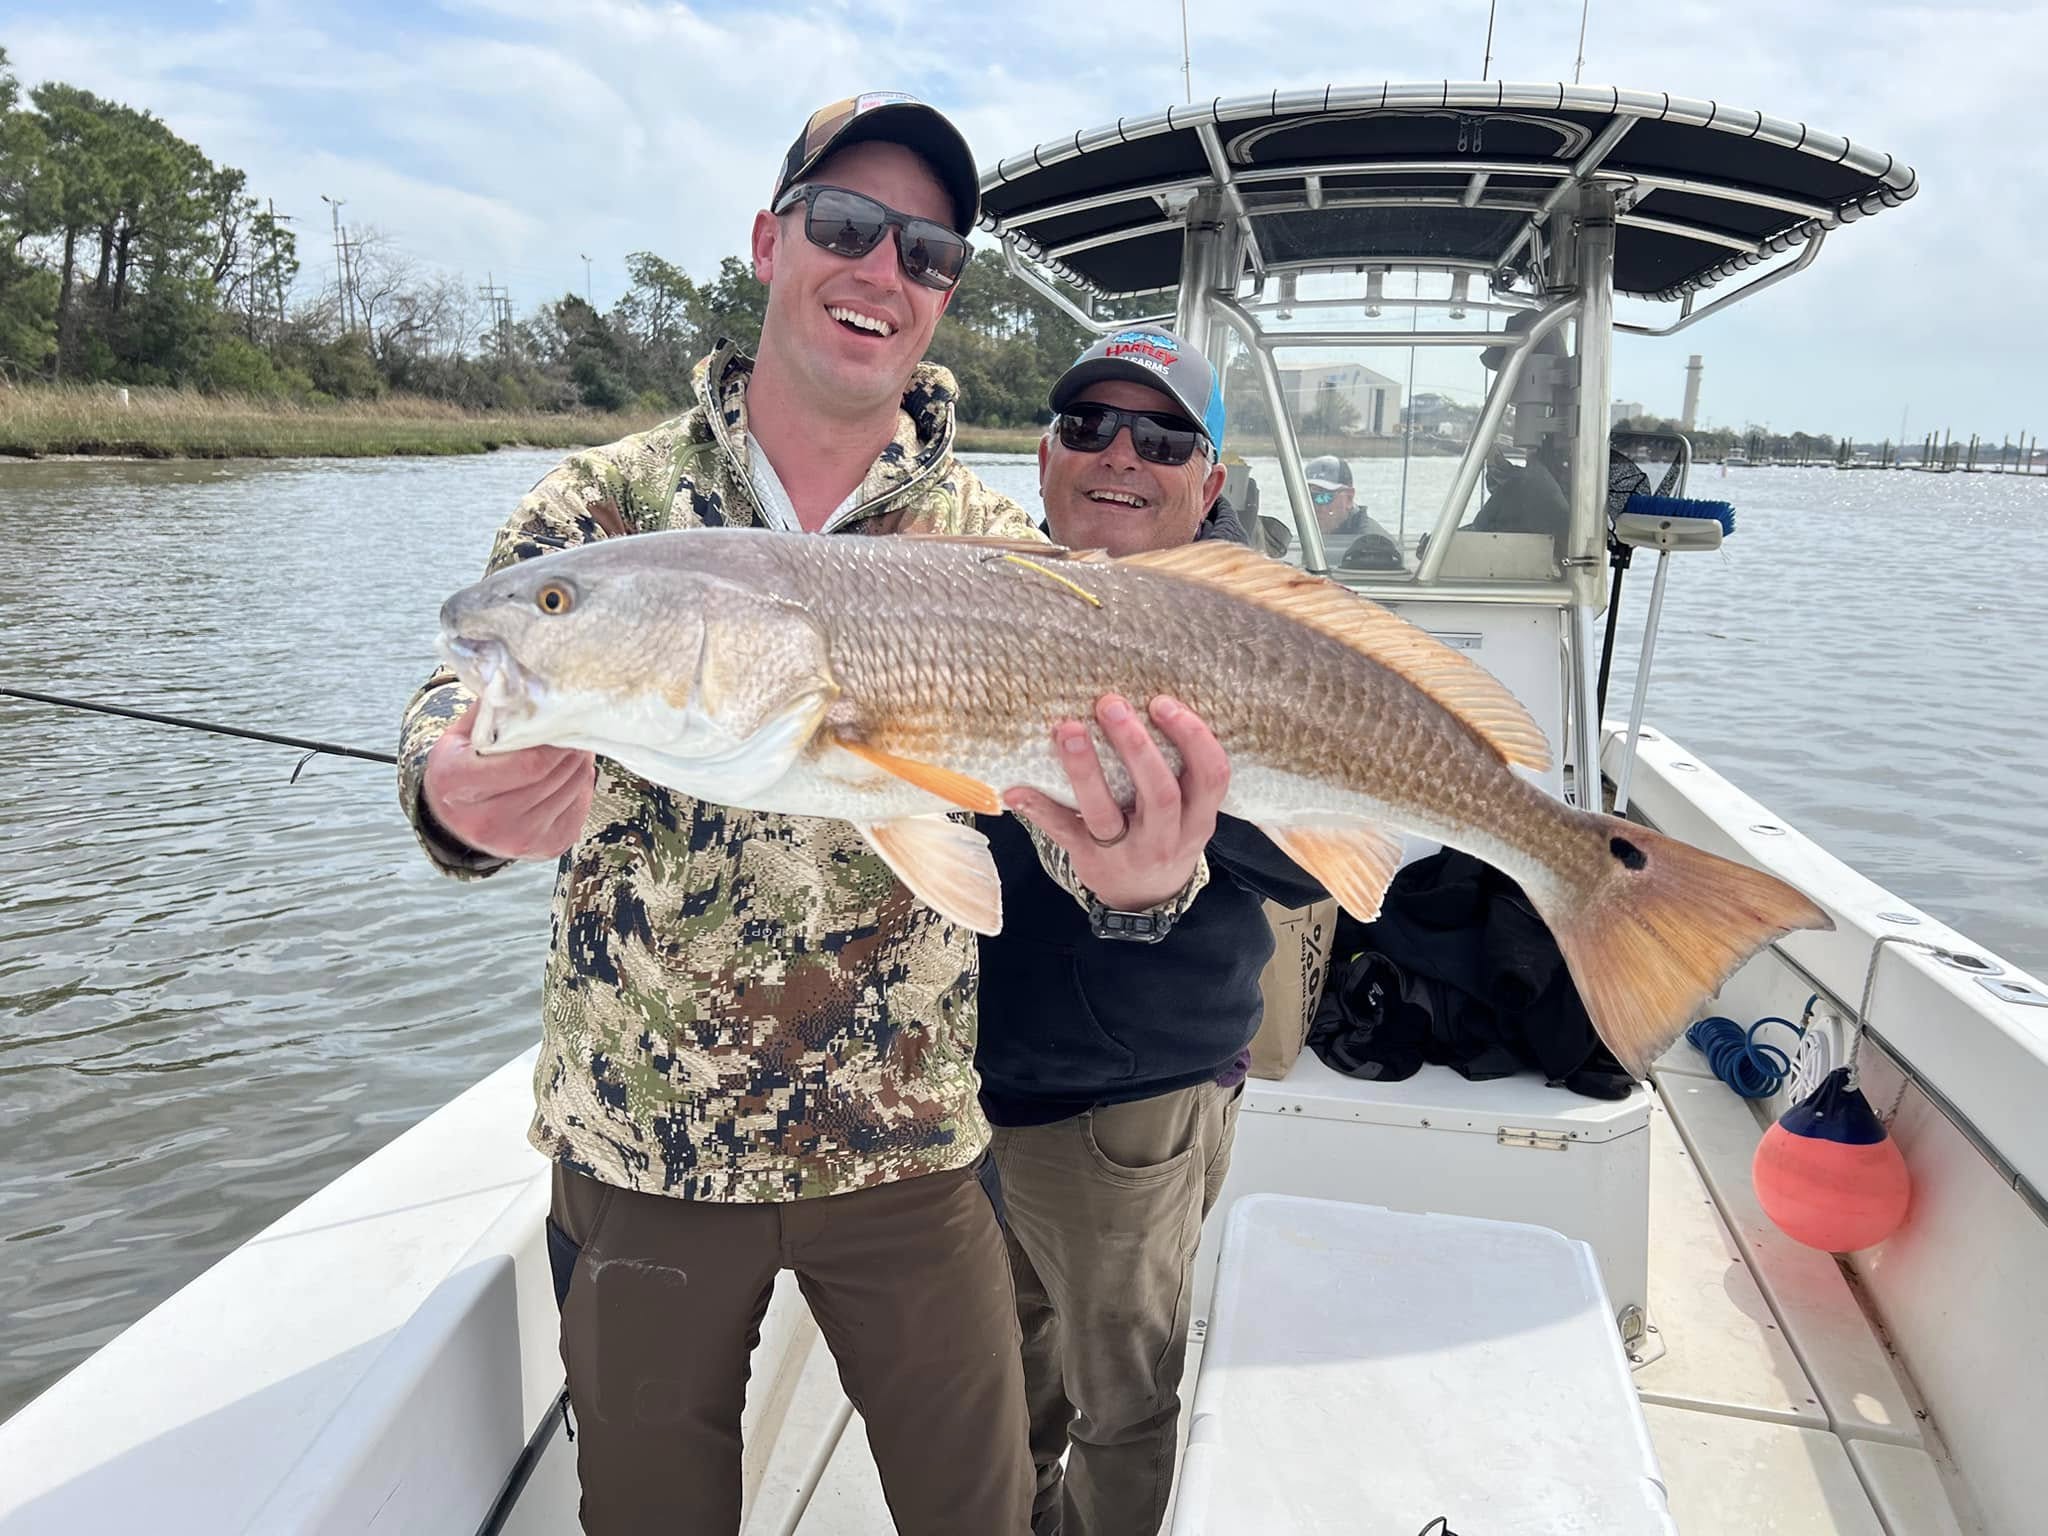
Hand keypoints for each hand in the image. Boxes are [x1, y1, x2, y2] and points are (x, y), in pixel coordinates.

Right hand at [422, 705, 595, 860]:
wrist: (453, 819)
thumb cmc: (461, 767)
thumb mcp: (461, 736)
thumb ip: (490, 710)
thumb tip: (521, 675)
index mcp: (458, 784)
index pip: (526, 763)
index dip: (552, 741)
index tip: (563, 721)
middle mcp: (484, 821)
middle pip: (550, 777)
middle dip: (569, 750)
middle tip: (577, 730)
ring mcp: (514, 841)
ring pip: (568, 792)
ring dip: (579, 767)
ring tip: (575, 749)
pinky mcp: (540, 850)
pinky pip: (576, 811)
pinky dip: (580, 789)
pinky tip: (570, 775)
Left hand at [1004, 694, 1228, 909]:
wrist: (1145, 898)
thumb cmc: (1165, 834)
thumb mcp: (1188, 813)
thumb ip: (1180, 770)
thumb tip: (1146, 700)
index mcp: (1197, 818)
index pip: (1211, 774)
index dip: (1193, 736)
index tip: (1162, 702)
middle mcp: (1167, 837)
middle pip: (1160, 792)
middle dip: (1136, 745)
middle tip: (1111, 704)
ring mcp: (1126, 852)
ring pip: (1106, 813)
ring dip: (1085, 769)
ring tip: (1068, 730)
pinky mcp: (1090, 860)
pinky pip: (1063, 832)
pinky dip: (1039, 808)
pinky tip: (1016, 788)